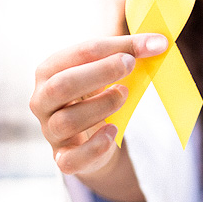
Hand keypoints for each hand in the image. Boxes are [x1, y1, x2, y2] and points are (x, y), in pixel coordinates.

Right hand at [29, 34, 167, 200]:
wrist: (89, 135)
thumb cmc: (96, 93)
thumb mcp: (107, 71)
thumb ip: (129, 53)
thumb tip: (159, 43)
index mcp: (51, 69)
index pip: (80, 52)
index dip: (118, 46)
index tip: (153, 45)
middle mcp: (43, 99)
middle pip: (62, 85)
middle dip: (101, 72)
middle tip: (131, 64)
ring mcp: (50, 130)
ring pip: (66, 121)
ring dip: (101, 106)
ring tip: (124, 94)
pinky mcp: (62, 157)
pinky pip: (69, 159)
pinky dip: (93, 147)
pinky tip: (113, 132)